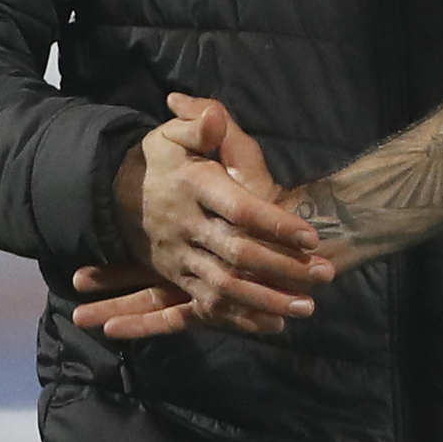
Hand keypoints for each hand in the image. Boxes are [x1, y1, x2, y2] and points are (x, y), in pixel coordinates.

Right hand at [74, 93, 329, 338]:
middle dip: (283, 267)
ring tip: (307, 307)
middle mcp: (186, 226)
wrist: (117, 194)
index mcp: (194, 188)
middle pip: (238, 253)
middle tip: (326, 274)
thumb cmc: (165, 160)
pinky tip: (274, 326)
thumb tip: (213, 115)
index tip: (311, 237)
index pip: (238, 209)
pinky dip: (241, 318)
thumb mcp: (175, 133)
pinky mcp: (177, 278)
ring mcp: (180, 257)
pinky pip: (208, 305)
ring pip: (225, 286)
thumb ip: (201, 123)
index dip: (275, 224)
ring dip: (267, 299)